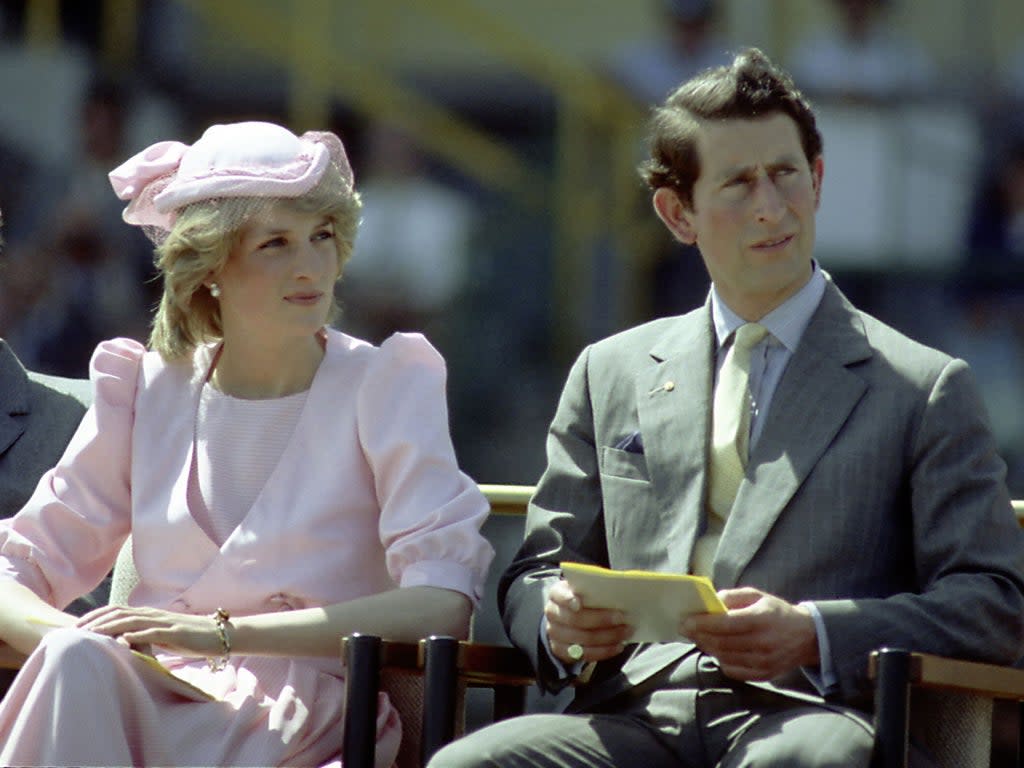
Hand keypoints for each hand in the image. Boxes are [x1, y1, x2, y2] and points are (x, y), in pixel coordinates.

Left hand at [75, 605, 223, 657]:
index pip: (118, 610)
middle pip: (119, 613)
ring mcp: (165, 623)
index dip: (96, 616)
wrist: (220, 634)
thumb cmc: (192, 638)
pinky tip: (122, 641)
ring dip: (109, 627)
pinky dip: (136, 636)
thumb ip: (146, 635)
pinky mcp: (175, 634)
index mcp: (151, 614)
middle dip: (95, 621)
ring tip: (91, 635)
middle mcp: (155, 615)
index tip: (77, 626)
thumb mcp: (164, 636)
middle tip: (75, 631)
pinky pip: (152, 633)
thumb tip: (126, 642)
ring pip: (132, 621)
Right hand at [544, 579, 632, 664]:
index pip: (560, 595)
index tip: (579, 603)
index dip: (568, 599)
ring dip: (607, 637)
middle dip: (601, 619)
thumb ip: (595, 591)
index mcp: (557, 594)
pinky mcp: (562, 651)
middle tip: (622, 618)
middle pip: (575, 619)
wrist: (567, 619)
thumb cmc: (582, 600)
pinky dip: (604, 651)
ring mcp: (555, 634)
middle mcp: (553, 613)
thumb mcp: (584, 590)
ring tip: (625, 633)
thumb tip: (618, 594)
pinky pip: (585, 654)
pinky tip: (618, 646)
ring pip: (582, 639)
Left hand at [680, 587, 817, 680]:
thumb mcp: (757, 596)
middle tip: (686, 629)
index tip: (685, 621)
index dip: (702, 623)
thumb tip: (710, 603)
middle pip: (721, 642)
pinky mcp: (763, 675)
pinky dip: (721, 660)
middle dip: (699, 635)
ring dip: (708, 647)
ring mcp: (764, 662)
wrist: (806, 637)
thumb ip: (732, 596)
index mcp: (762, 619)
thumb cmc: (776, 612)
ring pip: (724, 657)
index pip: (726, 623)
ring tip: (700, 637)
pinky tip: (719, 649)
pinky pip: (732, 670)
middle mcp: (764, 642)